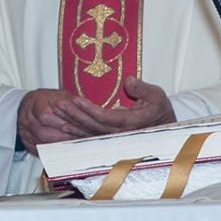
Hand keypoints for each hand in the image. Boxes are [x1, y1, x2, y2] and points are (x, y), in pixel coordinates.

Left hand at [16, 79, 175, 147]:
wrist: (166, 129)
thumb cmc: (161, 110)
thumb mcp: (157, 95)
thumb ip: (142, 88)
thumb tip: (128, 81)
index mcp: (130, 123)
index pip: (104, 117)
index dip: (88, 109)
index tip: (74, 99)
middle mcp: (119, 134)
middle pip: (91, 125)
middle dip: (73, 115)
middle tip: (56, 104)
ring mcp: (114, 139)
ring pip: (88, 132)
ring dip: (71, 122)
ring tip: (54, 112)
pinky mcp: (110, 139)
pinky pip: (90, 136)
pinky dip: (76, 132)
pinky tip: (63, 126)